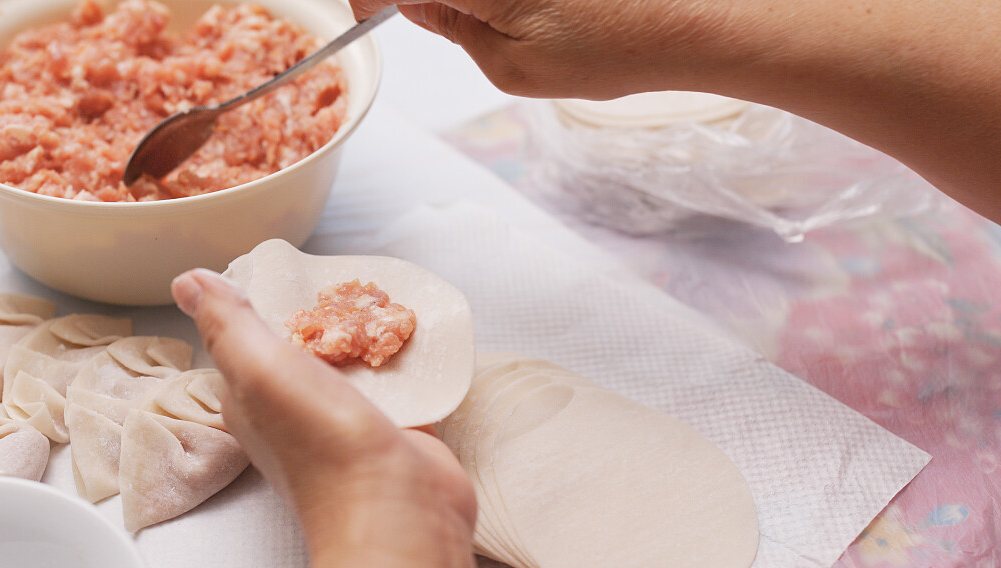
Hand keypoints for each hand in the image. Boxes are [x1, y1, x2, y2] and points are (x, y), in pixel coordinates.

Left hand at [170, 268, 475, 550]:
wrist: (395, 509)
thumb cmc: (320, 443)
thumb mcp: (258, 369)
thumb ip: (226, 323)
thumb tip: (187, 280)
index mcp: (249, 400)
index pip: (247, 342)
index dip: (263, 305)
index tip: (287, 269)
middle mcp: (292, 414)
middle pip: (303, 350)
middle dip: (322, 316)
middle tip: (343, 279)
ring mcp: (342, 425)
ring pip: (349, 366)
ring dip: (363, 336)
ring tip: (379, 298)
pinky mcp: (390, 431)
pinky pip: (392, 386)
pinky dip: (398, 361)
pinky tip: (410, 338)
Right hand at [349, 0, 735, 98]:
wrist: (693, 19)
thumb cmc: (614, 47)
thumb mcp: (511, 64)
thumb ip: (449, 24)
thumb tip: (413, 1)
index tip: (370, 12)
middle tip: (426, 13)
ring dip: (457, 1)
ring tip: (487, 20)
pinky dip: (488, 3)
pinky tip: (506, 12)